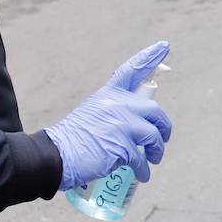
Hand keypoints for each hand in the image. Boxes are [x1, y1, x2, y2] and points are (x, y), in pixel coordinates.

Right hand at [45, 41, 173, 189]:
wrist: (57, 155)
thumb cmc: (73, 138)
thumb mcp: (92, 112)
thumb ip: (113, 112)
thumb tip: (134, 124)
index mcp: (109, 94)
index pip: (131, 70)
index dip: (149, 57)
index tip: (164, 46)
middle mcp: (117, 104)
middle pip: (153, 109)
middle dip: (163, 126)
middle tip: (163, 139)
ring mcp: (121, 124)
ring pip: (153, 135)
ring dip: (157, 150)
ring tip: (153, 159)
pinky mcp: (122, 146)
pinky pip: (141, 158)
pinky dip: (144, 169)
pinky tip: (142, 175)